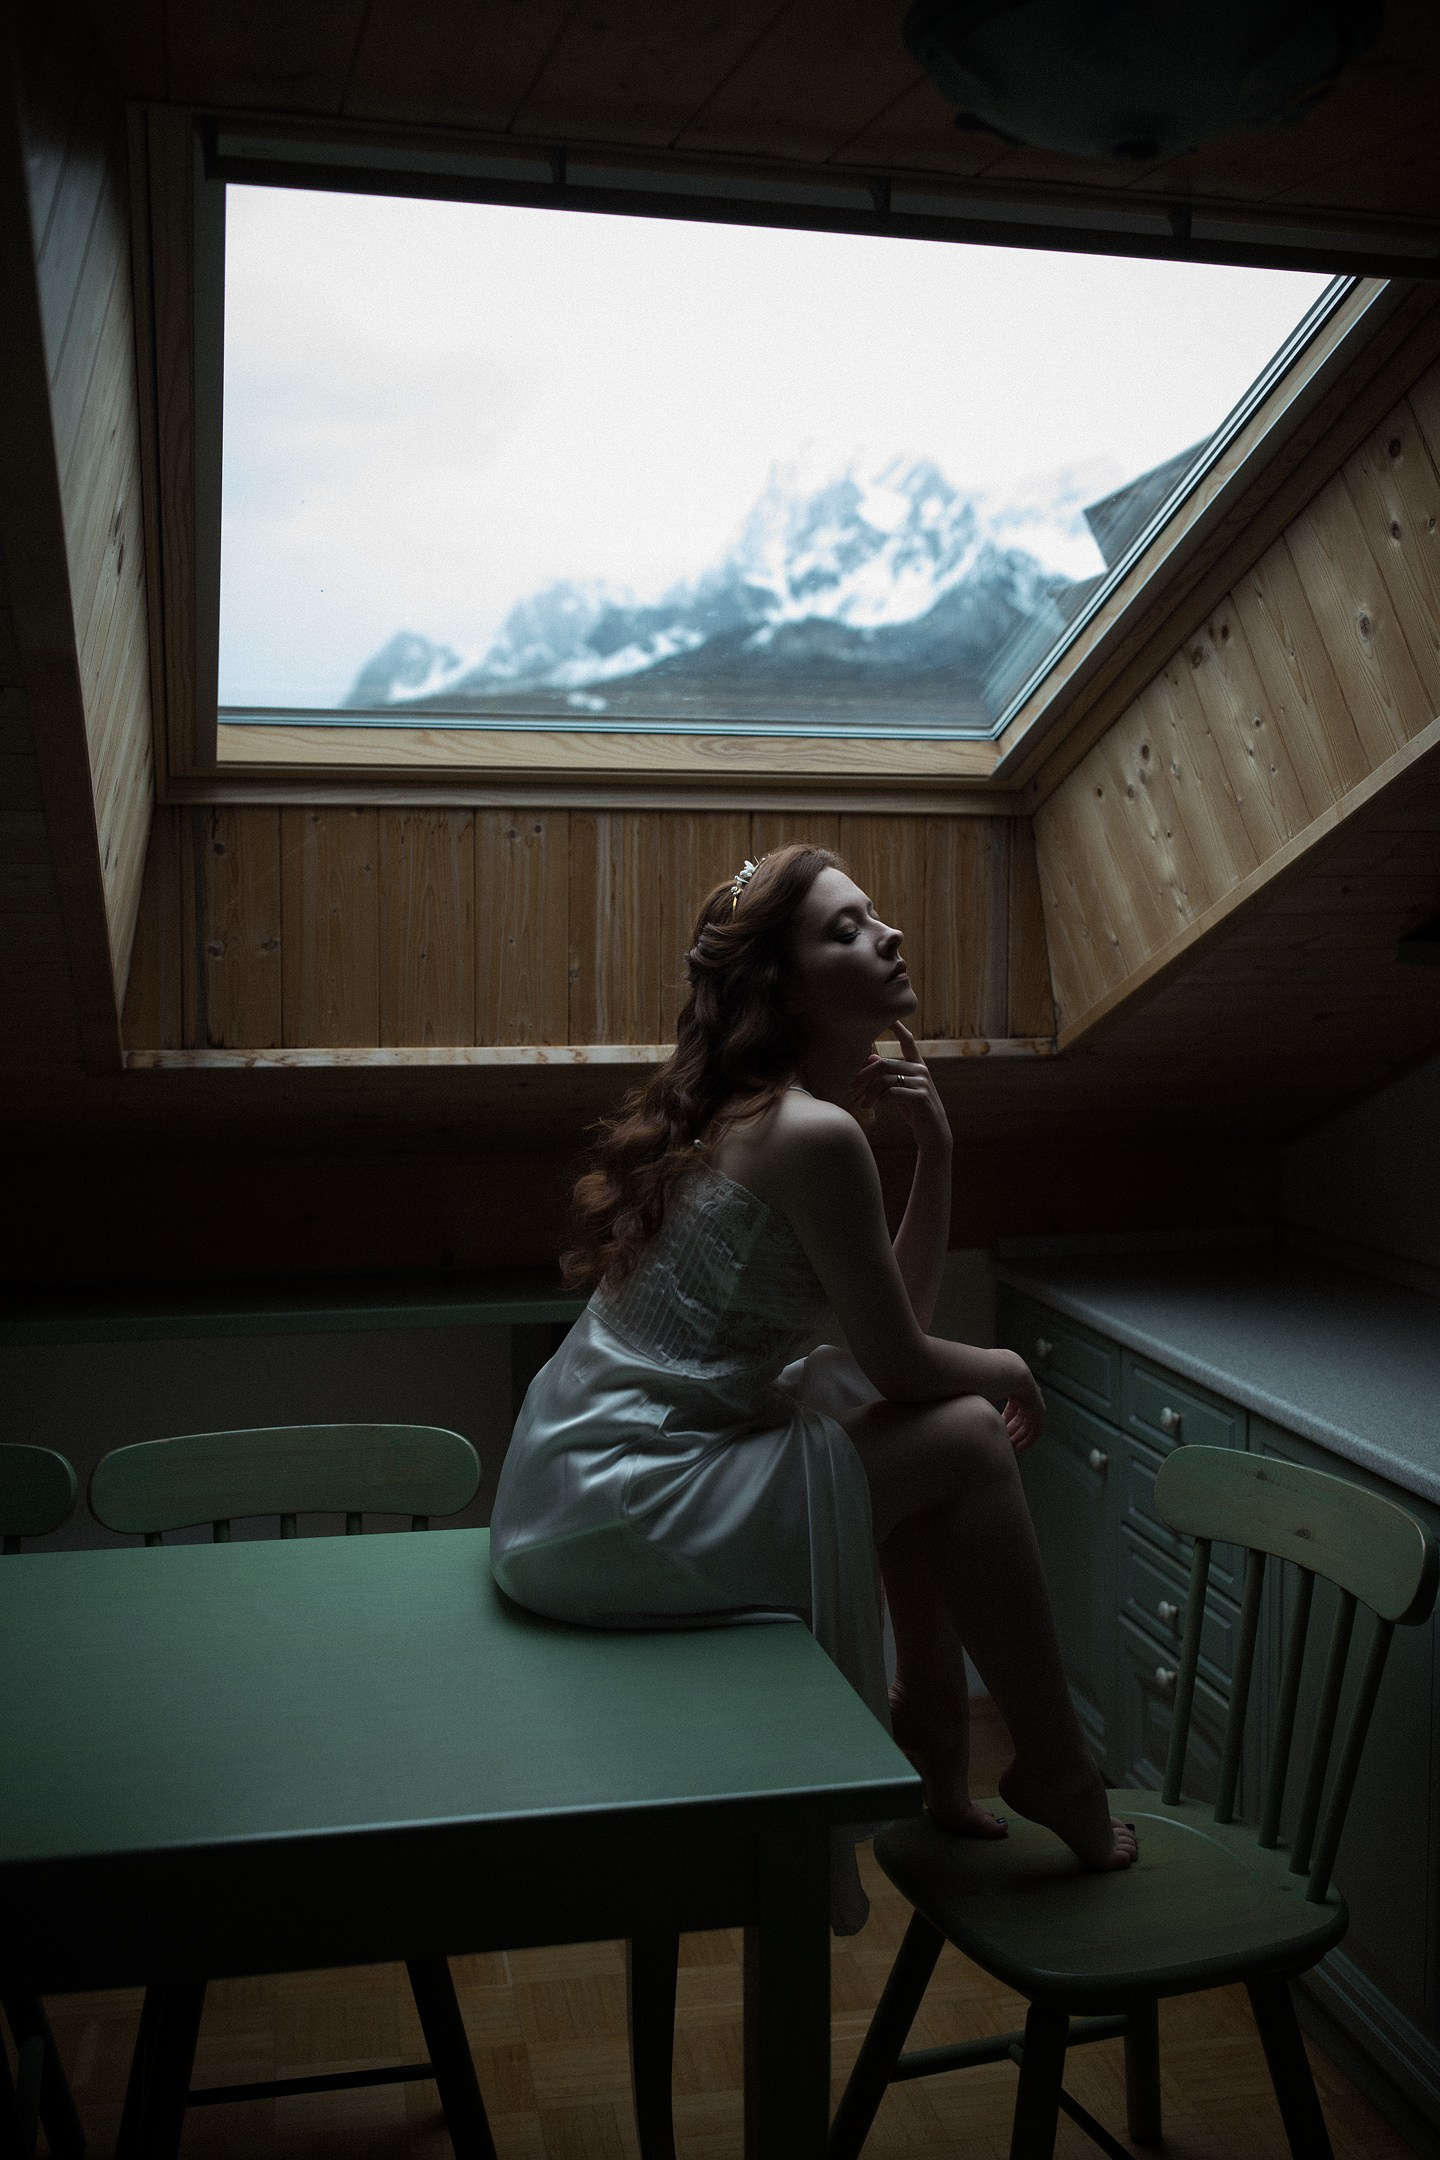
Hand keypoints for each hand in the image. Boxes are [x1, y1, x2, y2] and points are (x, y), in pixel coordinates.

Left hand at [852, 1021, 951, 1152]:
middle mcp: (921, 1069)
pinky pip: (891, 1092)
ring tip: (865, 1104)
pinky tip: (875, 1108)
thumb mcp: (900, 1090)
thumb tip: (871, 1057)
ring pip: (885, 1079)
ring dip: (870, 1093)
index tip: (887, 1017)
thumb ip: (888, 1074)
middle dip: (864, 1075)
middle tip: (851, 1086)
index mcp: (917, 1065)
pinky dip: (878, 1100)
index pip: (907, 1040)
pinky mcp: (920, 1096)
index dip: (896, 1027)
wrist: (933, 1133)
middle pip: (884, 1064)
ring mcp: (922, 1082)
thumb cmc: (914, 1110)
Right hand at [991, 1348, 1044, 1453]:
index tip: (998, 1430)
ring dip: (1020, 1437)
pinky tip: (1019, 1449)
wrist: (1003, 1372)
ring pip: (1030, 1424)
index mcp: (1014, 1386)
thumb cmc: (986, 1379)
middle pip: (1022, 1416)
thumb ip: (982, 1405)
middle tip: (1005, 1442)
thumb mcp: (982, 1394)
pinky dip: (1029, 1440)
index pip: (1013, 1407)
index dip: (1005, 1420)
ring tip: (1011, 1449)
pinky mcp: (1039, 1409)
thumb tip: (973, 1415)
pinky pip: (1037, 1429)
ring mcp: (1034, 1401)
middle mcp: (1026, 1394)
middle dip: (1013, 1430)